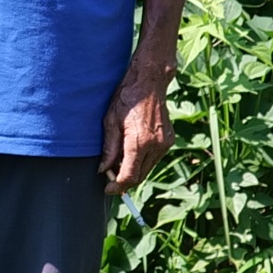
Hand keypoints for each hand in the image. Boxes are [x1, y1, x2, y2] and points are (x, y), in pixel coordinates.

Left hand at [102, 66, 171, 191]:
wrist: (150, 83)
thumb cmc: (127, 98)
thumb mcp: (111, 122)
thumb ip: (109, 149)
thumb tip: (103, 170)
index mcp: (140, 142)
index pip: (129, 176)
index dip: (117, 186)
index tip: (107, 189)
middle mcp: (156, 146)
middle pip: (139, 176)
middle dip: (124, 181)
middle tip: (109, 177)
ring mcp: (165, 144)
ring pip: (147, 169)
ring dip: (134, 171)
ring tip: (119, 162)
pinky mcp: (169, 141)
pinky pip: (154, 159)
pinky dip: (142, 161)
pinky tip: (131, 152)